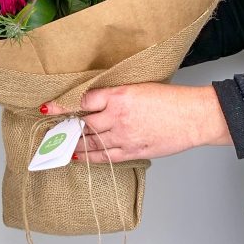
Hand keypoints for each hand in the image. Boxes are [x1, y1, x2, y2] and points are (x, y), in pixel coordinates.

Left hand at [43, 83, 231, 163]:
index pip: (83, 100)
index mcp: (119, 95)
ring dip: (74, 142)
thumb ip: (114, 95)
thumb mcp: (138, 87)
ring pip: (90, 140)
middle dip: (66, 126)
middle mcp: (118, 116)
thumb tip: (92, 102)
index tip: (49, 108)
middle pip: (83, 122)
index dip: (64, 105)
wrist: (194, 116)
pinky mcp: (132, 151)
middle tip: (52, 128)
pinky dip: (89, 156)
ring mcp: (124, 135)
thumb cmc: (170, 99)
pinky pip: (104, 156)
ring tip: (60, 142)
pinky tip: (78, 156)